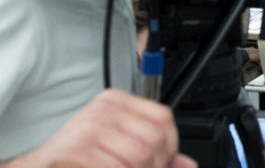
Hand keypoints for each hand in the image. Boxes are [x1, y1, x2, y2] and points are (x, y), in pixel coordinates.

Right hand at [11, 89, 196, 167]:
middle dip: (153, 167)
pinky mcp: (75, 150)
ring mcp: (88, 128)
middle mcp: (103, 110)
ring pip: (138, 158)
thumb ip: (155, 154)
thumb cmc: (77, 159)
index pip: (163, 119)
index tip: (160, 163)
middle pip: (153, 141)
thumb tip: (189, 166)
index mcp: (116, 102)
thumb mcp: (117, 148)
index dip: (169, 148)